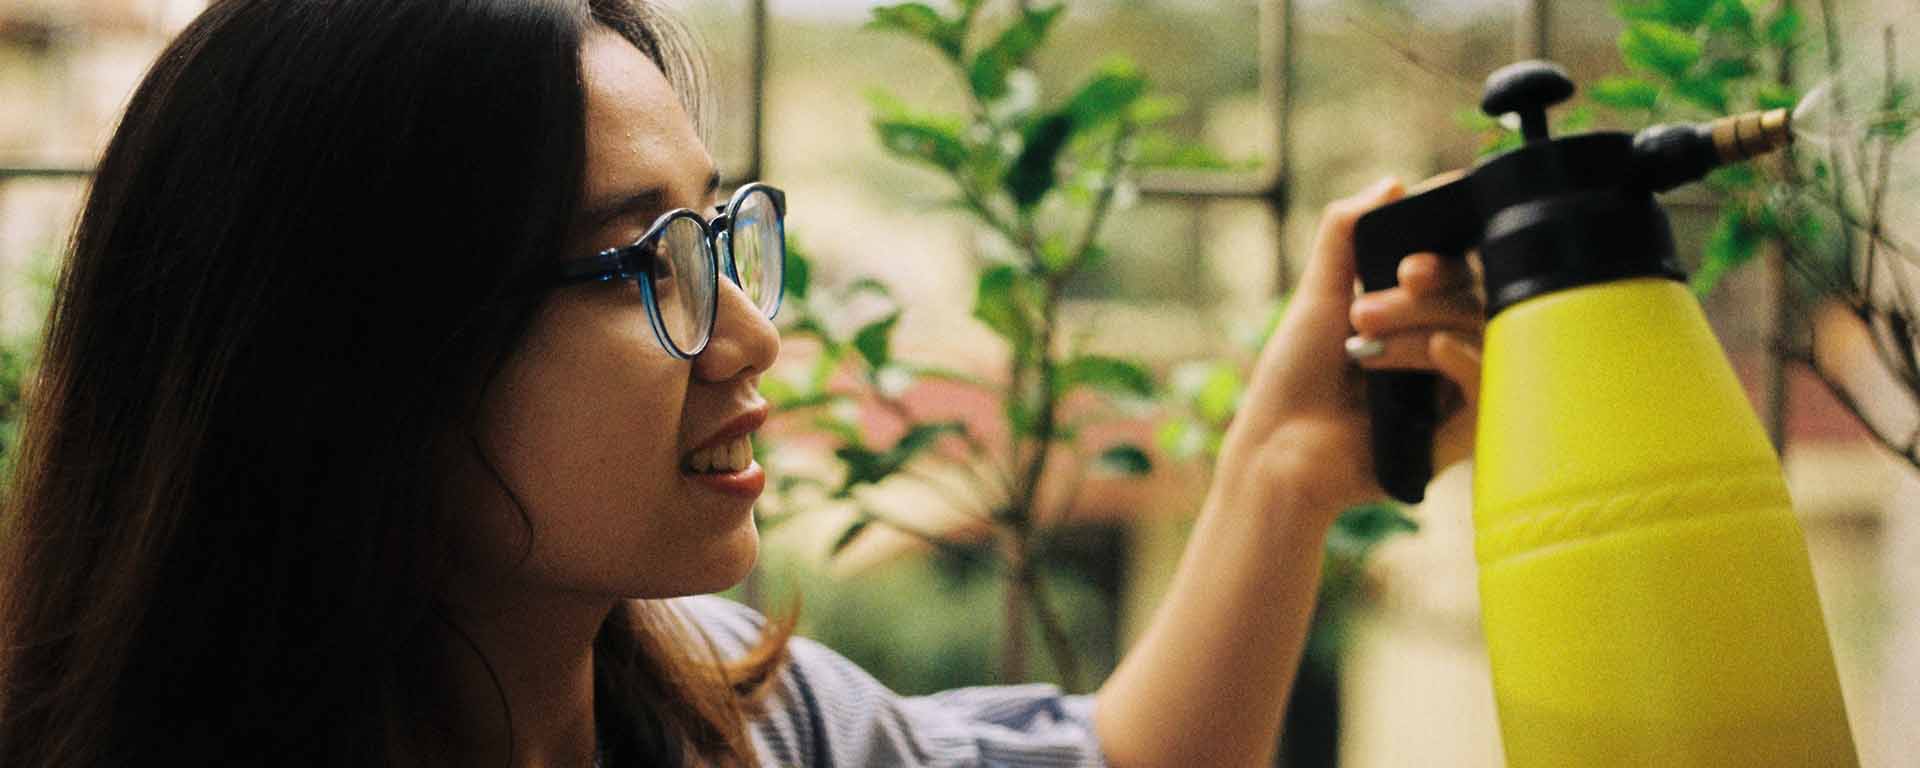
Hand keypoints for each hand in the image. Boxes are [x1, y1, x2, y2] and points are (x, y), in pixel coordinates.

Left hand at [1214, 178, 1483, 524]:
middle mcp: (1443, 341)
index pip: (1459, 262)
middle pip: (1474, 289)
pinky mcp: (1466, 428)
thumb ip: (1347, 234)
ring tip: (1365, 338)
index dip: (1445, 249)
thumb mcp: (1318, 295)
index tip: (1408, 257)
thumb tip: (1392, 183)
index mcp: (1416, 310)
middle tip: (1366, 305)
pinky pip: (1493, 379)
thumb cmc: (1295, 380)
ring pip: (1483, 326)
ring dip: (1424, 320)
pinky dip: (1464, 355)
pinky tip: (1434, 348)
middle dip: (1424, 288)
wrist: (1282, 452)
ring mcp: (1456, 384)